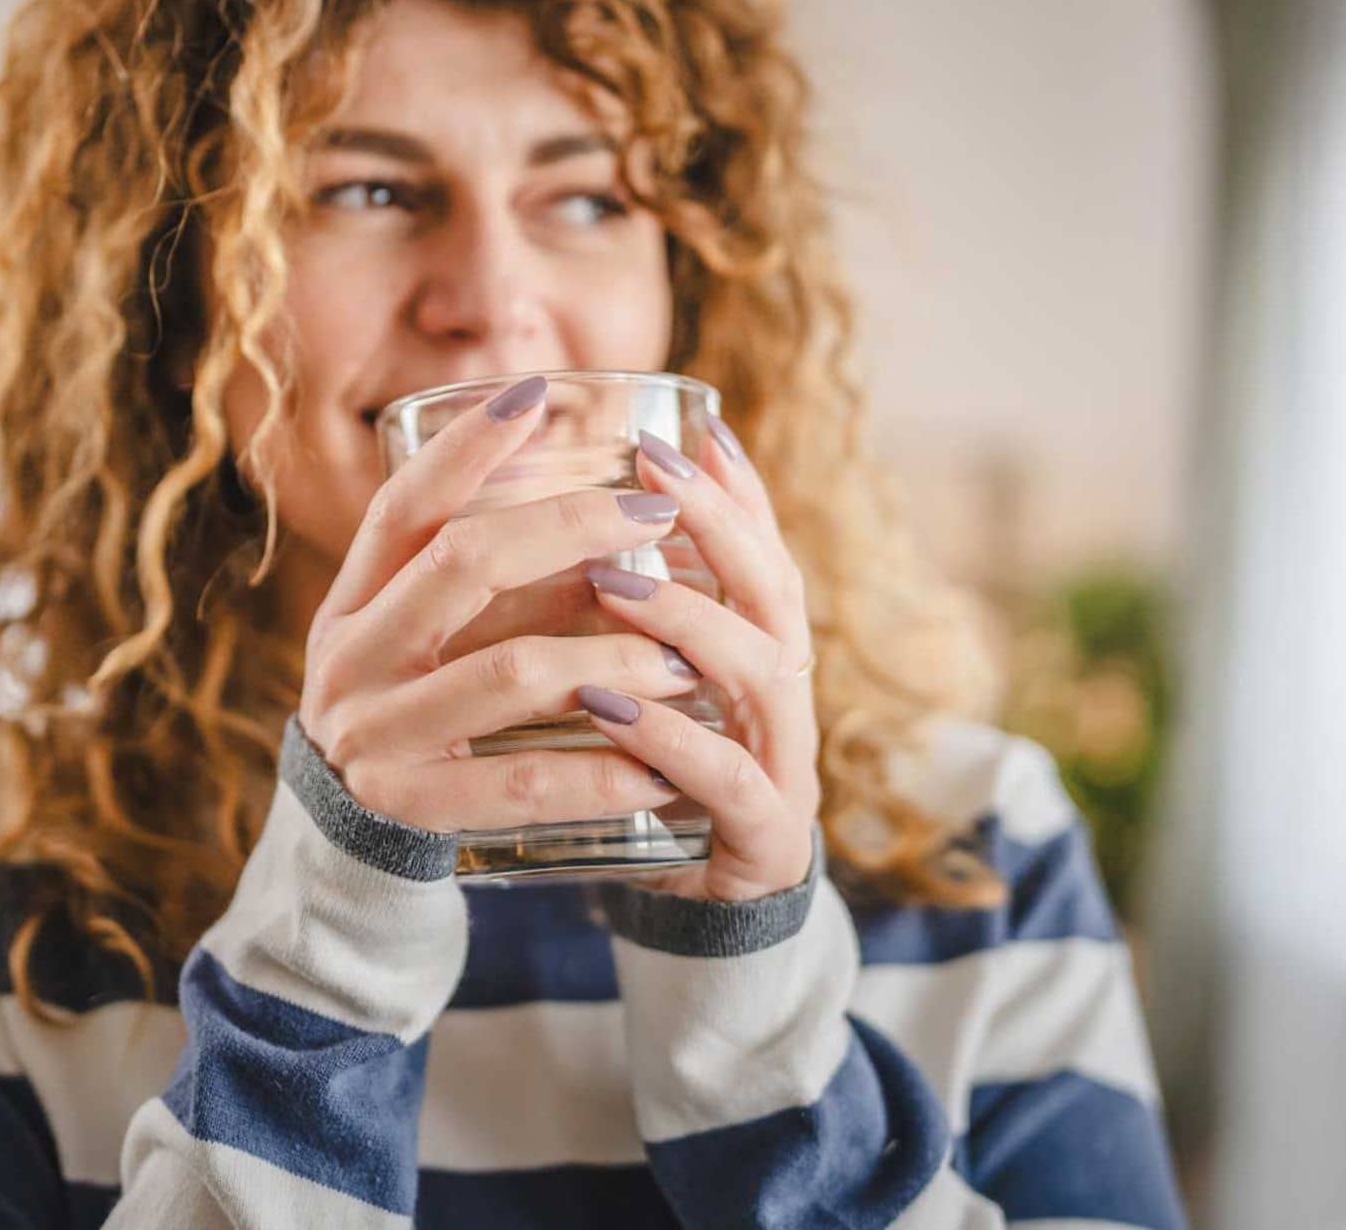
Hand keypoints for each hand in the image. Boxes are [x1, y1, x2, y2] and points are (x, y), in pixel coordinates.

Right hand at [298, 375, 694, 832]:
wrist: (348, 843)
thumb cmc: (412, 710)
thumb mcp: (414, 637)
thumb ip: (478, 577)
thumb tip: (608, 494)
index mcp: (352, 603)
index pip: (403, 508)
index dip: (465, 447)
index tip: (537, 393)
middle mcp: (352, 658)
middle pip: (462, 563)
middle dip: (568, 527)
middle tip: (654, 512)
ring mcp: (376, 734)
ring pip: (509, 672)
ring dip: (611, 657)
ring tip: (684, 656)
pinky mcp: (411, 806)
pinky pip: (522, 781)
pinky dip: (600, 772)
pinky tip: (662, 763)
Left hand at [573, 419, 822, 901]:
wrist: (700, 918)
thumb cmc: (659, 782)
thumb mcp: (644, 686)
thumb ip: (625, 619)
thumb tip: (561, 523)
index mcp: (760, 655)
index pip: (761, 552)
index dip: (737, 490)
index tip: (694, 427)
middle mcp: (784, 698)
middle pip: (776, 592)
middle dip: (719, 524)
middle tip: (651, 473)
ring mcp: (784, 767)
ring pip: (764, 674)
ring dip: (690, 621)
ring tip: (616, 582)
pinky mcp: (763, 838)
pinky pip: (728, 780)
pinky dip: (671, 737)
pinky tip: (611, 705)